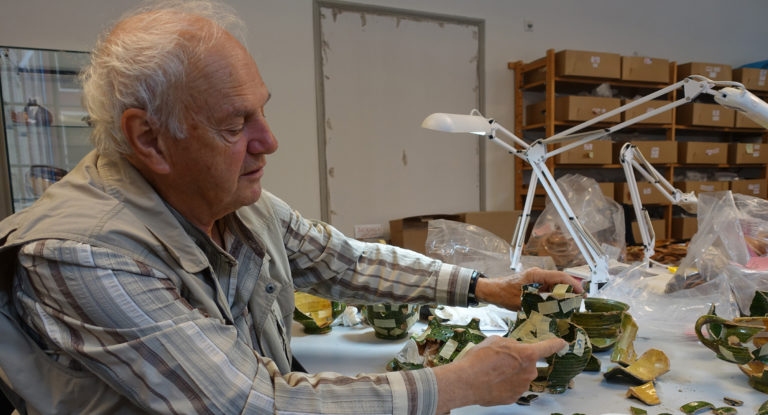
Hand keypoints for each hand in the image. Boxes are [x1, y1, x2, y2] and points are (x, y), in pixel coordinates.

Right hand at [432, 335, 565, 412]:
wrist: (466, 382)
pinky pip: (513, 387)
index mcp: (527, 354)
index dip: (556, 344)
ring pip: (520, 376)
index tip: (562, 343)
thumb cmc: (479, 359)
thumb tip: (513, 348)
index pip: (547, 347)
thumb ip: (510, 344)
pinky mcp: (514, 397)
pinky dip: (505, 384)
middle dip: (518, 361)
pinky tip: (492, 382)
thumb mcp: (495, 341)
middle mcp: (529, 371)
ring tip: (492, 372)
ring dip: (511, 373)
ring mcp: (522, 386)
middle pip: (529, 363)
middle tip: (500, 360)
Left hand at [474, 267, 582, 310]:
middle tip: (579, 302)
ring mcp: (536, 279)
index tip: (581, 294)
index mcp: (537, 275)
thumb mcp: (523, 302)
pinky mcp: (533, 284)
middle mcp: (538, 275)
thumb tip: (556, 308)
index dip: (573, 285)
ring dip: (563, 294)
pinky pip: (547, 289)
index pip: (560, 277)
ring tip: (571, 305)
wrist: (490, 291)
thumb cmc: (502, 294)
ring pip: (554, 285)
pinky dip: (554, 296)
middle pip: (560, 280)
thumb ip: (540, 303)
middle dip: (571, 290)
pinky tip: (557, 305)